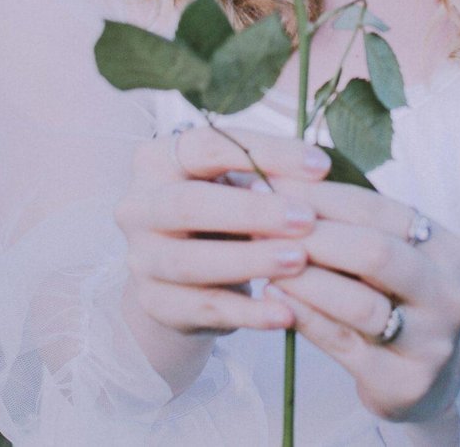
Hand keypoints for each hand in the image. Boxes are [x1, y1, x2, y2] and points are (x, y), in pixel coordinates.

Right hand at [116, 125, 333, 343]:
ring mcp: (141, 258)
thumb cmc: (221, 213)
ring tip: (299, 261)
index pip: (208, 146)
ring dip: (249, 261)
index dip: (266, 153)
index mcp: (157, 160)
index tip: (321, 165)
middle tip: (307, 218)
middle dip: (252, 212)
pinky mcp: (153, 303)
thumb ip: (263, 175)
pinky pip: (202, 308)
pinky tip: (285, 314)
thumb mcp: (236, 184)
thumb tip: (317, 170)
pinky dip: (247, 313)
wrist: (184, 276)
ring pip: (190, 261)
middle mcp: (138, 206)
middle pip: (188, 204)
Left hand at [264, 179, 459, 423]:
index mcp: (444, 247)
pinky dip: (304, 316)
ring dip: (303, 279)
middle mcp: (448, 291)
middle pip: (374, 251)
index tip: (265, 182)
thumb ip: (346, 223)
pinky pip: (344, 342)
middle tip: (259, 223)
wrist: (421, 378)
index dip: (317, 194)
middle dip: (310, 235)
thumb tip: (274, 177)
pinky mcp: (404, 381)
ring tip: (261, 262)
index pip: (374, 208)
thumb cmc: (390, 301)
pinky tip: (273, 299)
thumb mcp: (384, 256)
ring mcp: (432, 340)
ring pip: (360, 303)